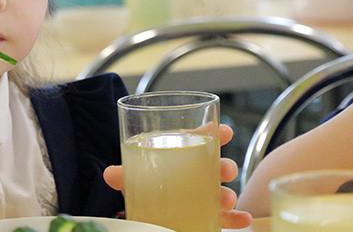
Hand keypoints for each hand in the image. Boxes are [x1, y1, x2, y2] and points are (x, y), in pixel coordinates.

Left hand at [102, 124, 253, 228]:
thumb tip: (109, 174)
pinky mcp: (207, 212)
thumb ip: (124, 174)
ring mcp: (204, 192)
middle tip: (224, 170)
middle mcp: (197, 172)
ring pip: (222, 190)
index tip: (225, 131)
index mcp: (181, 153)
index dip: (215, 133)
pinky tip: (243, 219)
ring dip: (228, 193)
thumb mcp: (135, 175)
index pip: (201, 139)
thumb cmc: (146, 180)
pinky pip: (225, 215)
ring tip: (226, 199)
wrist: (145, 204)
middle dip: (224, 166)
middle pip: (216, 165)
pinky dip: (236, 217)